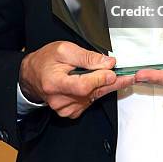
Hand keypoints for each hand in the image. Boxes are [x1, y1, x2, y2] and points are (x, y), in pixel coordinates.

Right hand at [19, 41, 133, 118]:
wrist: (32, 75)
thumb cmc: (46, 60)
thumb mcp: (64, 50)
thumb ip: (86, 57)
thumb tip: (107, 62)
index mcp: (55, 83)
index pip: (82, 86)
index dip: (99, 79)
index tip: (112, 71)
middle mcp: (59, 100)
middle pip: (91, 93)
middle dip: (112, 82)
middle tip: (130, 76)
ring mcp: (65, 108)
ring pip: (93, 97)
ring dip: (106, 86)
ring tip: (117, 76)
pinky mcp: (70, 112)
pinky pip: (90, 102)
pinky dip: (97, 92)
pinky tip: (98, 82)